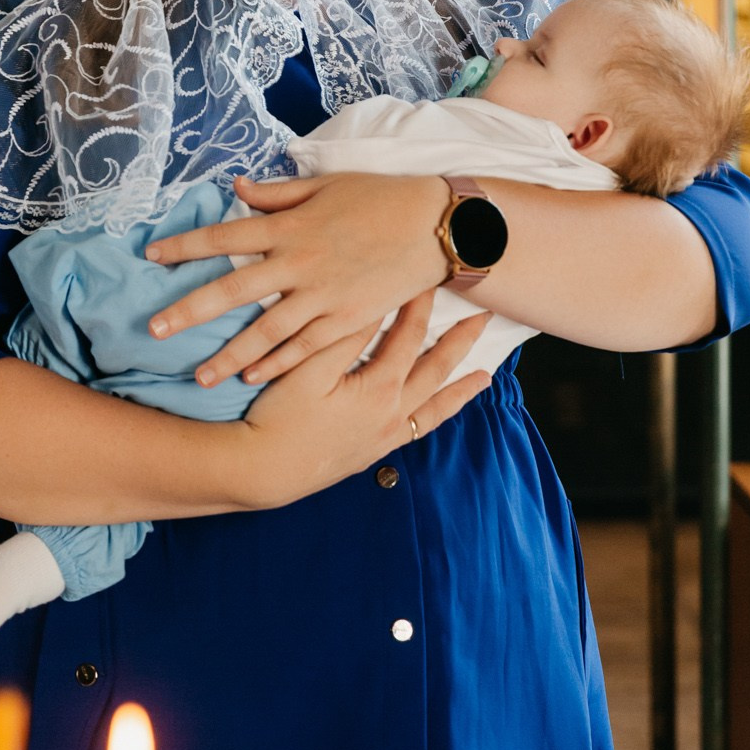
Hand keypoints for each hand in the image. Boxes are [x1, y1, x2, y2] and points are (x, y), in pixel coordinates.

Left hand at [145, 172, 448, 385]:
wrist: (436, 226)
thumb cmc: (380, 198)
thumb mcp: (326, 186)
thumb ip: (278, 193)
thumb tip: (237, 190)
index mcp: (290, 226)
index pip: (224, 236)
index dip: (185, 245)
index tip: (152, 255)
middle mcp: (299, 263)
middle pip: (231, 290)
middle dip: (188, 311)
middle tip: (153, 329)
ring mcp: (323, 296)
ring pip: (265, 332)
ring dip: (228, 355)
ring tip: (198, 377)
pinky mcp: (347, 319)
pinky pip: (305, 348)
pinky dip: (277, 364)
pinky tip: (252, 377)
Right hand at [228, 292, 490, 508]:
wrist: (264, 471)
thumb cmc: (279, 416)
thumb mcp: (308, 369)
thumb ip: (344, 337)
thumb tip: (374, 303)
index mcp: (380, 389)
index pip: (410, 336)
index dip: (421, 305)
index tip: (431, 278)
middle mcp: (393, 414)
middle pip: (436, 369)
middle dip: (461, 341)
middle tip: (485, 318)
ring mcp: (386, 437)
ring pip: (435, 407)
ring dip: (461, 389)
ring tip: (485, 377)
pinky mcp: (374, 452)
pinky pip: (418, 431)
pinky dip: (435, 417)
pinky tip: (437, 411)